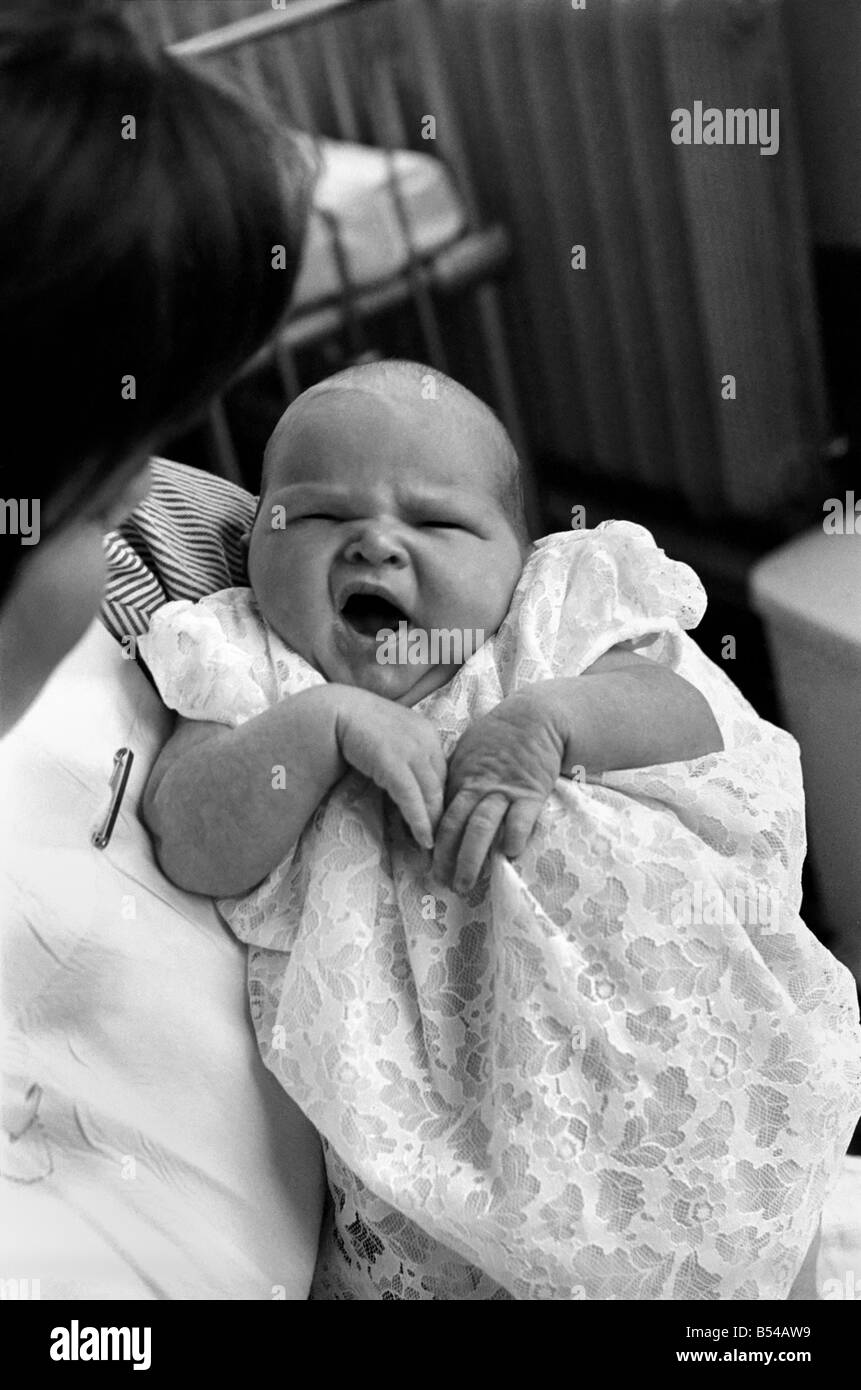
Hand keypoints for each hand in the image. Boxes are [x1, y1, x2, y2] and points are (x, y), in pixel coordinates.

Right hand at [332, 686, 446, 849]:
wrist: (331, 713)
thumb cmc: (355, 726)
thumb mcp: (389, 736)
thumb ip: (404, 753)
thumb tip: (412, 781)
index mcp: (426, 730)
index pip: (441, 771)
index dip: (440, 798)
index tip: (438, 819)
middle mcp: (425, 738)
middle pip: (440, 784)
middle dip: (441, 813)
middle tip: (443, 839)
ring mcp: (411, 749)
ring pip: (430, 794)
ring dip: (433, 822)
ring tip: (432, 845)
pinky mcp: (394, 763)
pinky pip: (412, 798)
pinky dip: (420, 822)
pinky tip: (424, 840)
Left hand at [433, 689, 565, 892]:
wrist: (533, 717)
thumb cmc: (498, 736)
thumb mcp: (466, 754)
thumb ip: (455, 780)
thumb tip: (437, 805)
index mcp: (461, 779)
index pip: (442, 814)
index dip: (432, 841)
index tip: (427, 865)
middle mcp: (479, 787)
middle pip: (456, 826)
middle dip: (446, 858)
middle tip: (442, 883)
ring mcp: (505, 791)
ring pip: (482, 827)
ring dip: (471, 858)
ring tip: (466, 883)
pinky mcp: (532, 793)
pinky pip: (521, 819)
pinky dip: (514, 837)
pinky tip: (509, 855)